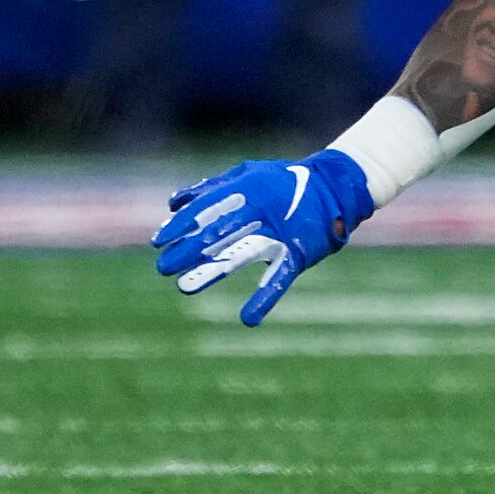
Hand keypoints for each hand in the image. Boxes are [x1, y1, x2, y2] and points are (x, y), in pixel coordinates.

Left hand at [152, 151, 375, 325]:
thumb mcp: (248, 175)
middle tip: (163, 267)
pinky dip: (265, 298)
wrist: (335, 186)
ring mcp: (280, 234)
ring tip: (184, 287)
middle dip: (188, 250)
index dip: (182, 225)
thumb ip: (211, 190)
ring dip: (212, 271)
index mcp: (248, 190)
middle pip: (219, 232)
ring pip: (241, 254)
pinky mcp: (298, 254)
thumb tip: (174, 204)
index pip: (208, 208)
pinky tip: (248, 318)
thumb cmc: (285, 181)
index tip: (158, 240)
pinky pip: (279, 278)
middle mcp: (261, 211)